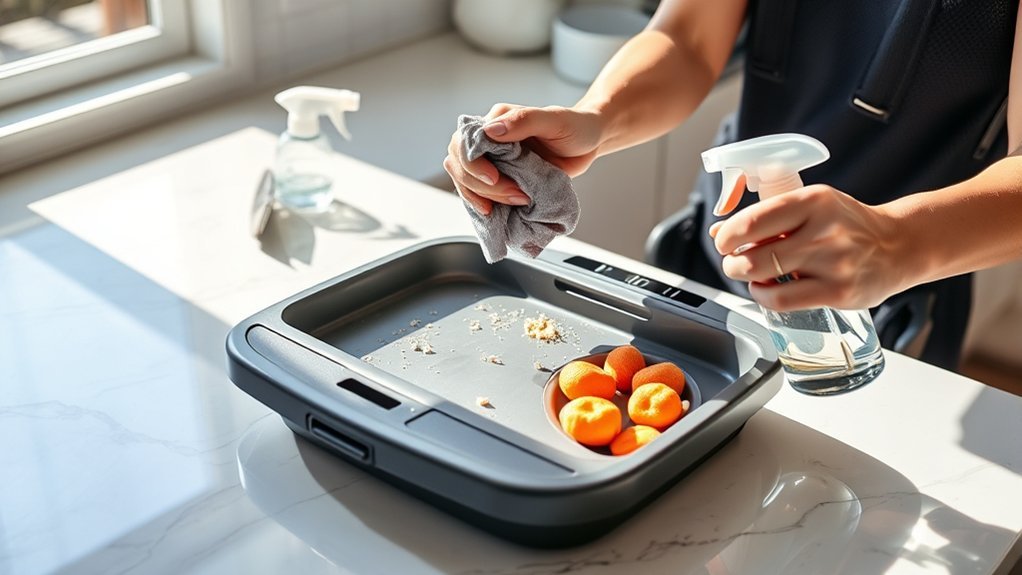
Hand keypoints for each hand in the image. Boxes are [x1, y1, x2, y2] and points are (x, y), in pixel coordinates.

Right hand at [443, 103, 602, 214]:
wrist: (588, 142)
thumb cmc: (575, 126)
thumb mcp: (554, 119)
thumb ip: (523, 120)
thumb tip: (492, 130)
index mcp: (497, 121)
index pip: (463, 142)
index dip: (472, 164)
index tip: (494, 178)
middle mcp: (489, 141)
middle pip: (459, 165)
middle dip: (481, 186)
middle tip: (515, 194)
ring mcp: (493, 162)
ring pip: (466, 182)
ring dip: (484, 198)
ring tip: (517, 202)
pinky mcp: (501, 180)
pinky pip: (480, 194)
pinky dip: (485, 205)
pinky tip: (497, 212)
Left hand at [709, 185, 905, 310]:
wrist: (900, 246)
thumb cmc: (847, 226)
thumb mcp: (811, 207)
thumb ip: (767, 217)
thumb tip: (719, 231)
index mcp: (814, 200)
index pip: (754, 219)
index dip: (729, 235)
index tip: (724, 241)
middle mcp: (825, 229)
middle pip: (754, 253)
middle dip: (732, 261)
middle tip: (733, 262)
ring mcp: (834, 262)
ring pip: (765, 276)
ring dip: (745, 278)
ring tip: (750, 275)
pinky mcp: (839, 292)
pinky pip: (782, 301)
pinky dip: (763, 297)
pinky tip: (766, 290)